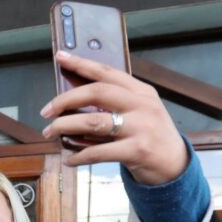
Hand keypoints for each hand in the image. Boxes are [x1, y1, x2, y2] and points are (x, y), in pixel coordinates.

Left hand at [41, 50, 188, 185]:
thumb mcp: (140, 111)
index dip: (82, 63)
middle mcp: (142, 105)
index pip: (107, 72)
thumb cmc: (150, 135)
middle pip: (97, 92)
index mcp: (141, 91)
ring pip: (93, 121)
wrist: (175, 164)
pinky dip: (79, 156)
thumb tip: (74, 99)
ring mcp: (141, 127)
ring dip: (65, 126)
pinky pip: (99, 152)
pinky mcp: (137, 150)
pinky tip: (69, 159)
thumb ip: (116, 102)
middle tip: (46, 111)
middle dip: (65, 100)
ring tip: (49, 132)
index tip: (61, 57)